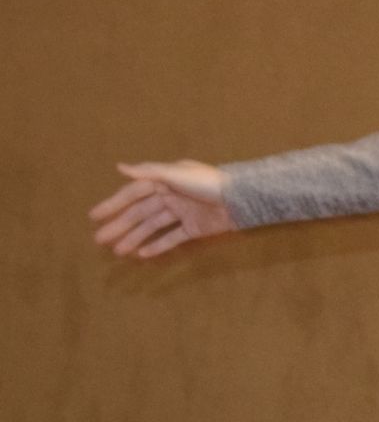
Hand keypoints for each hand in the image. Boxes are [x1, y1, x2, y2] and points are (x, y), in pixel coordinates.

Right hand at [90, 161, 235, 258]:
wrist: (241, 199)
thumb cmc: (208, 183)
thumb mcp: (177, 174)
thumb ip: (149, 172)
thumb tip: (120, 167)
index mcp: (165, 181)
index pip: (133, 194)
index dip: (114, 204)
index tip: (94, 216)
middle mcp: (171, 196)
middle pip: (140, 213)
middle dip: (120, 226)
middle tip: (99, 240)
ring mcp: (182, 213)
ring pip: (152, 227)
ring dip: (134, 238)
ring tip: (117, 251)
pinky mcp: (194, 228)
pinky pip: (172, 238)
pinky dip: (158, 246)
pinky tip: (142, 255)